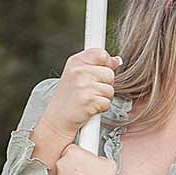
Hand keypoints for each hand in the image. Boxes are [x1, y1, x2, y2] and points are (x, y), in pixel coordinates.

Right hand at [31, 49, 120, 168]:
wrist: (57, 120)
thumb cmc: (69, 98)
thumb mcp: (78, 75)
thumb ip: (97, 65)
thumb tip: (117, 60)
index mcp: (75, 61)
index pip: (101, 54)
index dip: (106, 65)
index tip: (99, 74)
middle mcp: (78, 71)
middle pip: (109, 73)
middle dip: (105, 84)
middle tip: (90, 92)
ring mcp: (83, 85)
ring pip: (110, 89)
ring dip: (103, 98)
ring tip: (89, 100)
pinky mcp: (88, 100)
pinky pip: (107, 102)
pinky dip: (101, 108)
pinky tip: (89, 108)